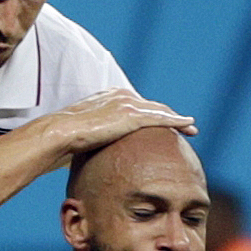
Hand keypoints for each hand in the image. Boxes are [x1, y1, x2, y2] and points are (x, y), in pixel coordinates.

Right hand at [50, 89, 196, 156]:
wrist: (60, 134)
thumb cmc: (66, 140)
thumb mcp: (84, 137)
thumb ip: (95, 139)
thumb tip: (93, 154)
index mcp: (110, 98)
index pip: (137, 106)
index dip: (151, 115)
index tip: (161, 125)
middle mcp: (122, 96)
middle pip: (152, 106)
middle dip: (168, 116)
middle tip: (183, 126)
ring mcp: (128, 104)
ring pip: (161, 111)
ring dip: (177, 119)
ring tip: (191, 128)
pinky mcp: (133, 116)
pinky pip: (162, 118)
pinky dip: (177, 121)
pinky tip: (189, 126)